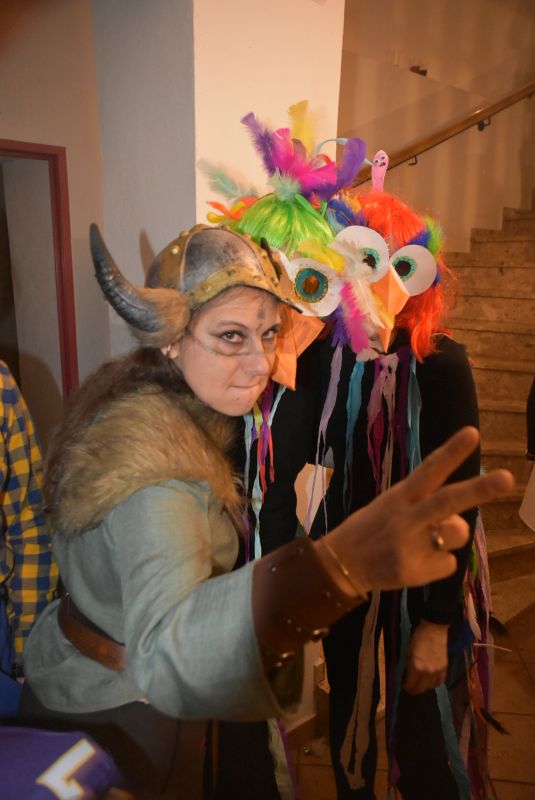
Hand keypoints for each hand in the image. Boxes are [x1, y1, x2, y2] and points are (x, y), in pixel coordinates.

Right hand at [326, 426, 512, 590]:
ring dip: (452, 534)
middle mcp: (405, 518)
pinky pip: (449, 563)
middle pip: (447, 500)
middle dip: (479, 489)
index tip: (472, 433)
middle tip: (506, 478)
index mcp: (399, 496)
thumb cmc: (372, 529)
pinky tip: (415, 562)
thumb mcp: (390, 505)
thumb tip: (460, 519)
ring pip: (458, 533)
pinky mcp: (412, 572)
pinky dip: (438, 563)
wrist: (340, 565)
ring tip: (425, 540)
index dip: (451, 451)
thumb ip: (424, 507)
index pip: (429, 469)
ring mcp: (409, 546)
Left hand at [403, 621, 447, 693]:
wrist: (434, 630)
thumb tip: (408, 675)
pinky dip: (434, 683)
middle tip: (411, 687)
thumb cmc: (418, 638)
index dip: (407, 687)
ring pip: (431, 687)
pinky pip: (440, 681)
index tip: (405, 686)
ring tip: (421, 684)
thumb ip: (408, 666)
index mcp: (416, 667)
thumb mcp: (408, 652)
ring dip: (425, 687)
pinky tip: (430, 681)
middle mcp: (428, 672)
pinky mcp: (445, 669)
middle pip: (421, 689)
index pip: (411, 685)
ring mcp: (437, 671)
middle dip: (415, 689)